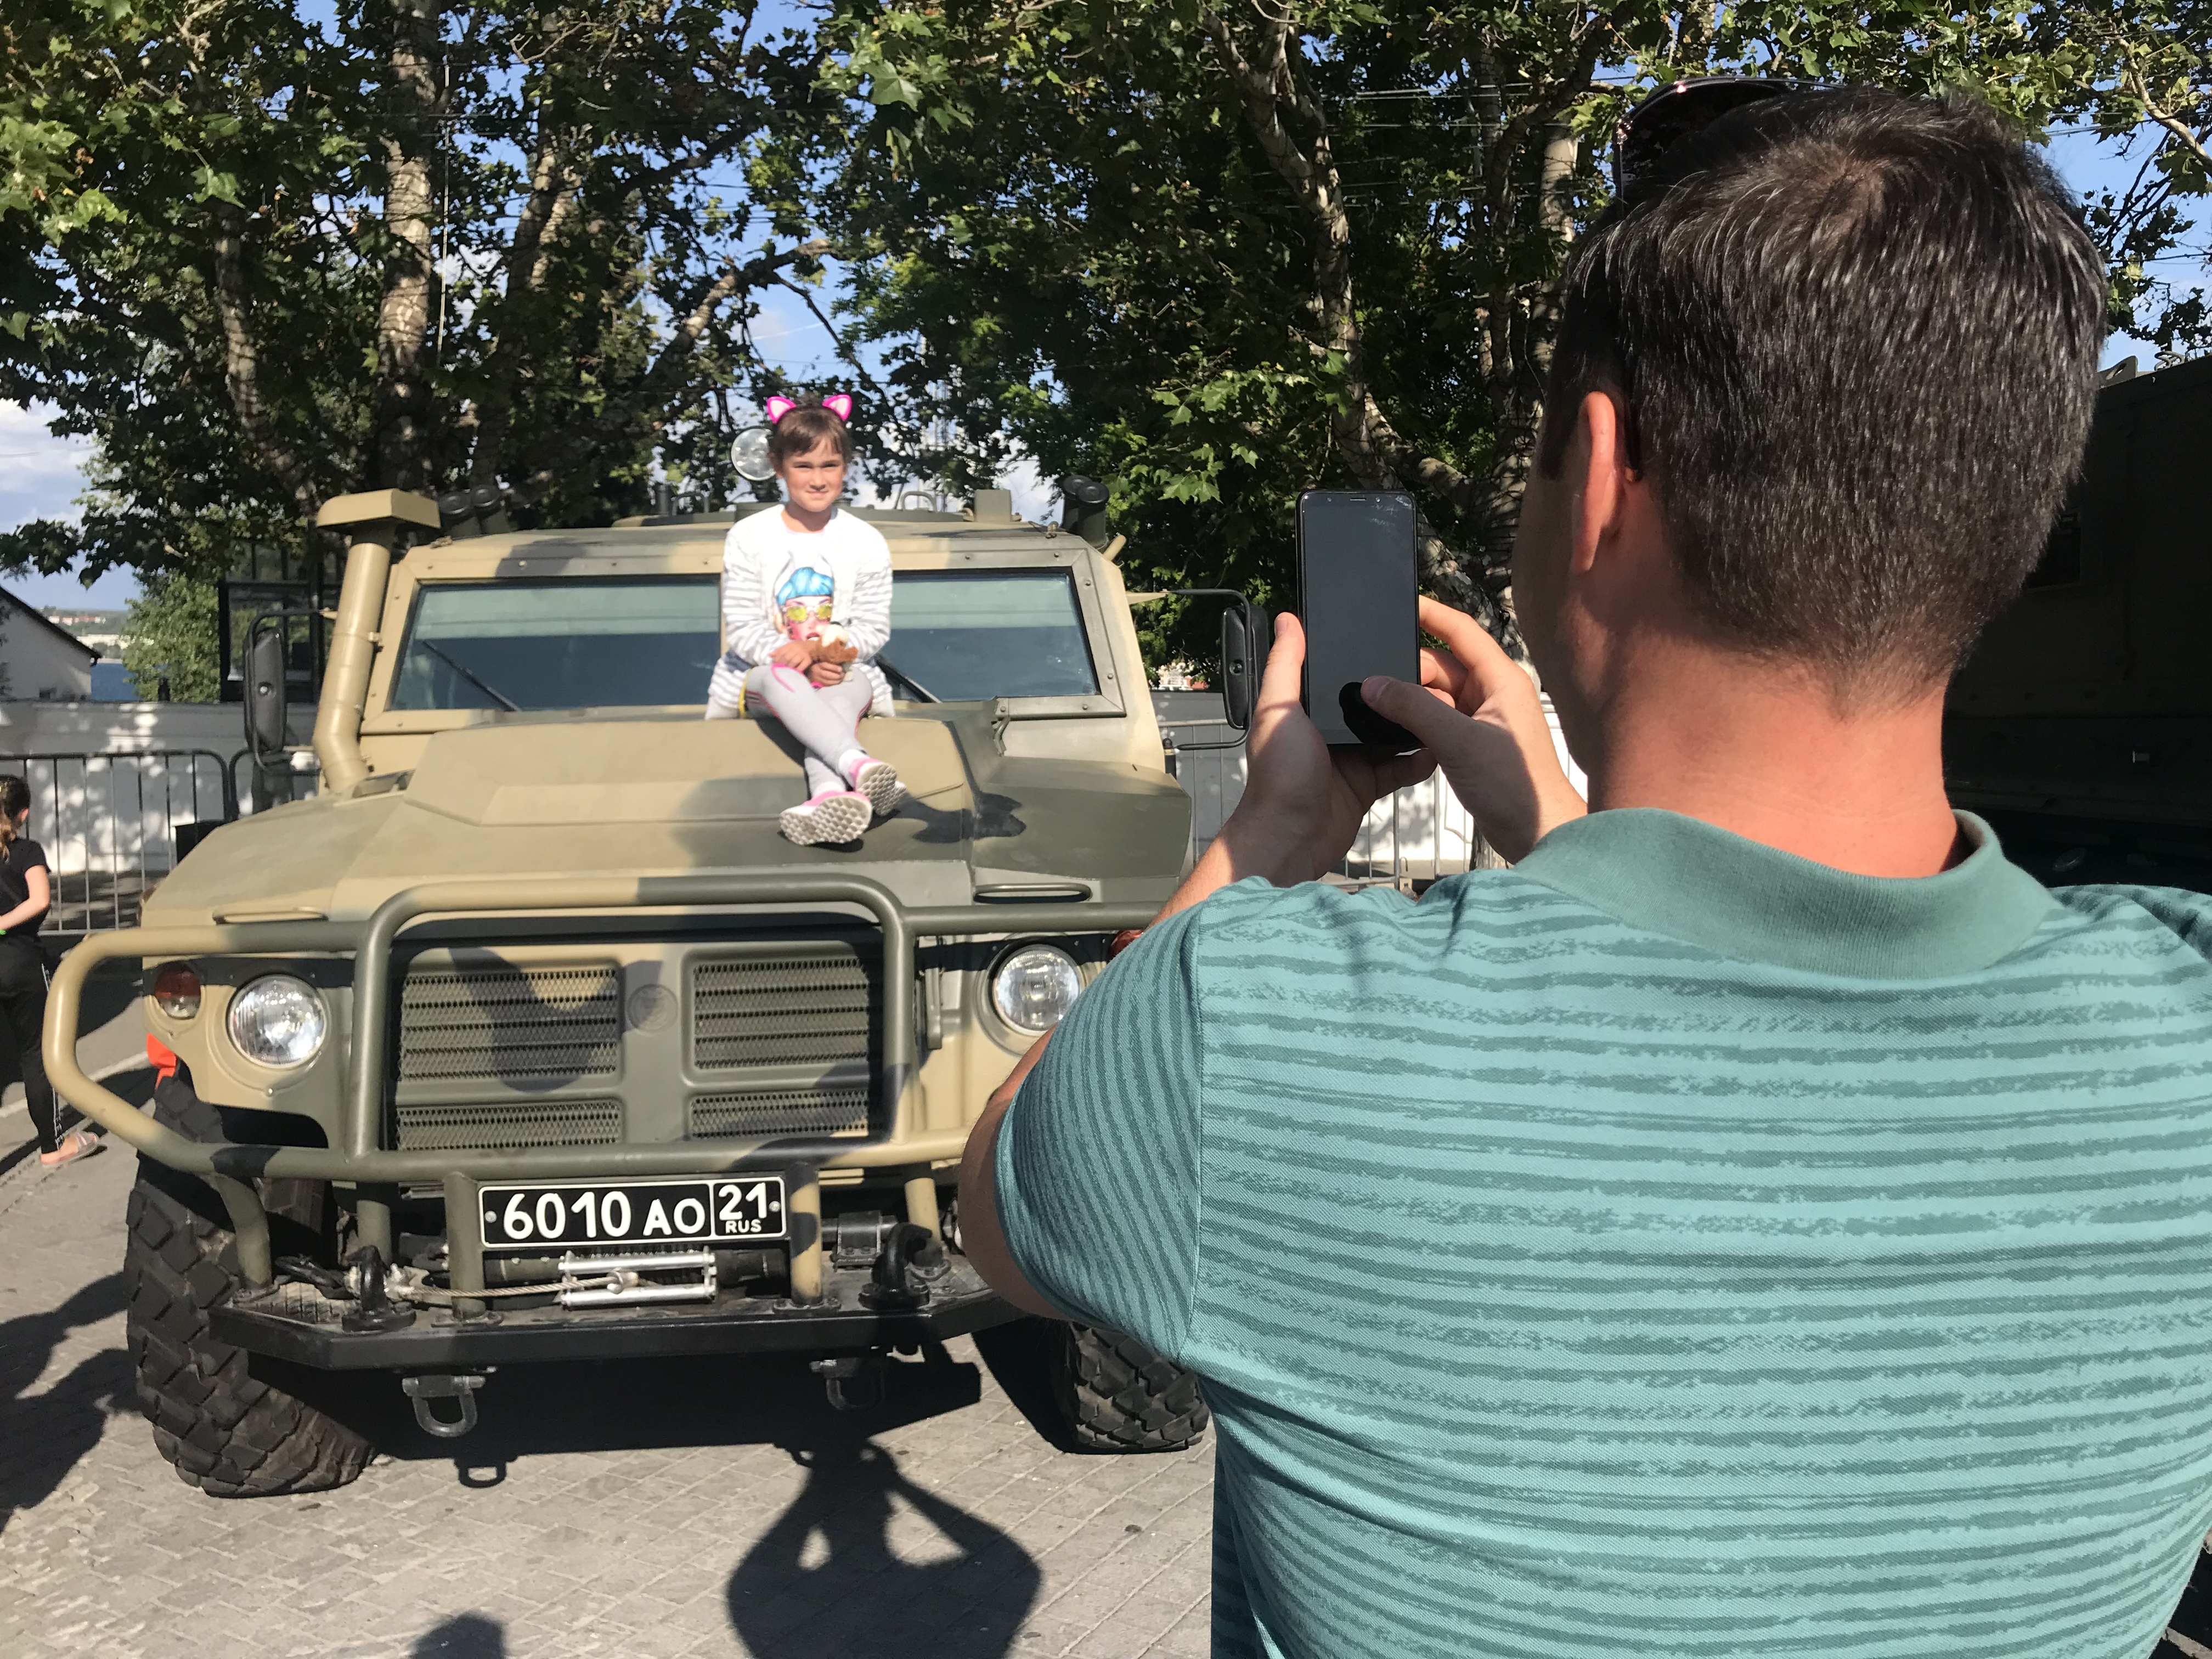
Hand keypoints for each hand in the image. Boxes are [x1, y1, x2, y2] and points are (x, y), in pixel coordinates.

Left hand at [770, 640, 815, 670]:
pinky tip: (794, 672)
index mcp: (790, 645)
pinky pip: (802, 666)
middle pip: (787, 657)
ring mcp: (802, 655)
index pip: (781, 652)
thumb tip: (770, 655)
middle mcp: (796, 649)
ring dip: (788, 667)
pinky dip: (797, 670)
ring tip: (785, 671)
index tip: (775, 664)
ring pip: (793, 661)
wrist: (811, 647)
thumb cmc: (797, 647)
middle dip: (782, 664)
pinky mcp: (808, 660)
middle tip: (779, 669)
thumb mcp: (788, 646)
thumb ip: (779, 650)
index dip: (777, 659)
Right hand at [808, 659, 844, 686]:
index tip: (841, 669)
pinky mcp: (819, 685)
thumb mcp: (821, 662)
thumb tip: (840, 662)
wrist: (809, 674)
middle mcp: (816, 673)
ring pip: (828, 681)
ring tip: (842, 678)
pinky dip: (834, 683)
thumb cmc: (818, 666)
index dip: (833, 667)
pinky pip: (828, 685)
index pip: (825, 666)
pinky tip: (838, 681)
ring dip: (837, 680)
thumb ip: (828, 662)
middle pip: (827, 675)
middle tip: (843, 674)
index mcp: (817, 665)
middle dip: (837, 675)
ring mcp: (817, 680)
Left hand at [1209, 613, 1434, 885]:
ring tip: (1444, 707)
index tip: (1395, 644)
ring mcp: (1350, 760)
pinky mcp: (1368, 786)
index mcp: (1307, 710)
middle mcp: (1329, 732)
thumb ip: (1285, 665)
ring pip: (1390, 735)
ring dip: (1414, 725)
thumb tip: (1287, 620)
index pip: (1341, 678)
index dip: (1364, 663)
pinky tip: (1438, 747)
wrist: (1292, 837)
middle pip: (1372, 705)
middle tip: (1435, 677)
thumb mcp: (1278, 710)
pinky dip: (1418, 760)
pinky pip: (1399, 769)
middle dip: (1400, 694)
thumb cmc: (1279, 775)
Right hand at [1356, 597, 1586, 863]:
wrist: (1537, 833)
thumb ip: (1414, 709)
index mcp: (1501, 680)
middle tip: (1370, 679)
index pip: (1462, 632)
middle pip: (1442, 667)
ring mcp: (1483, 720)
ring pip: (1437, 696)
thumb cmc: (1515, 786)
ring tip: (1376, 707)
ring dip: (1410, 701)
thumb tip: (1374, 685)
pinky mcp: (1473, 744)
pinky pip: (1438, 721)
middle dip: (1408, 671)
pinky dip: (1417, 724)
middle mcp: (1493, 694)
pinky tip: (1394, 732)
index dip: (1431, 615)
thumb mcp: (1458, 741)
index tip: (1401, 603)